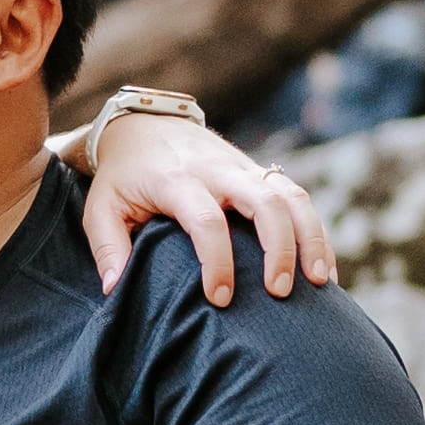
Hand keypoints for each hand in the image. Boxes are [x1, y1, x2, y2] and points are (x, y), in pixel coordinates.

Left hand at [80, 114, 337, 312]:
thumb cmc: (121, 178)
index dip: (217, 261)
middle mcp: (216, 171)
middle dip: (278, 249)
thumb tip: (116, 289)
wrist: (143, 126)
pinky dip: (316, 231)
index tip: (219, 298)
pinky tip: (324, 269)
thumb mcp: (100, 208)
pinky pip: (297, 197)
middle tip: (278, 293)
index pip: (206, 220)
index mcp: (176, 180)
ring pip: (290, 196)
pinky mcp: (258, 172)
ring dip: (310, 238)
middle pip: (263, 202)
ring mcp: (243, 168)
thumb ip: (107, 247)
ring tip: (320, 283)